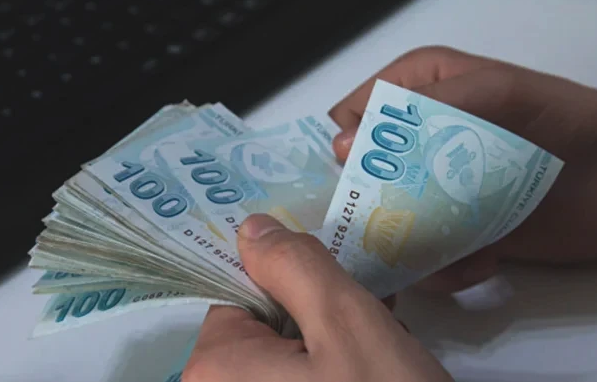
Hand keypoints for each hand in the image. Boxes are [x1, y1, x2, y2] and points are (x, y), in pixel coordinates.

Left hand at [183, 214, 454, 381]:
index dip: (292, 285)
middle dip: (319, 320)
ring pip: (289, 359)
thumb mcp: (347, 324)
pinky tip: (375, 376)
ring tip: (385, 357)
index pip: (241, 297)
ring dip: (335, 348)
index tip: (340, 291)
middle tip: (372, 326)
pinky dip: (335, 373)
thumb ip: (295, 267)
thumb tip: (250, 229)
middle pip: (264, 329)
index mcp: (212, 371)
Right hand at [329, 46, 596, 292]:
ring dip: (408, 247)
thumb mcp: (494, 93)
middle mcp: (419, 143)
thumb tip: (342, 147)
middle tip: (388, 228)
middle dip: (368, 209)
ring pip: (386, 227)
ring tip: (451, 249)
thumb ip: (421, 110)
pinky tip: (483, 261)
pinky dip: (445, 270)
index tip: (353, 181)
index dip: (342, 150)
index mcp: (418, 93)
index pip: (349, 118)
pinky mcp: (459, 233)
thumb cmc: (563, 120)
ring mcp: (437, 192)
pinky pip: (426, 259)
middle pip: (360, 181)